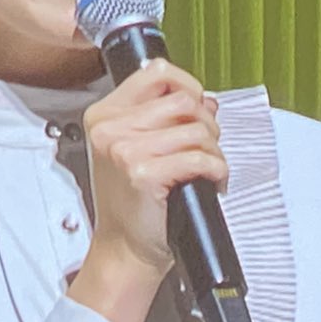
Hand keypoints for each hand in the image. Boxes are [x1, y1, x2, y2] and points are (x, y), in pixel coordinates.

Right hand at [65, 57, 225, 321]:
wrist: (126, 249)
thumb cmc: (132, 204)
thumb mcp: (135, 148)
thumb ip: (163, 117)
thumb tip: (203, 100)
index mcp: (104, 115)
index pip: (156, 72)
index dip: (188, 85)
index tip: (196, 103)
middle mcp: (110, 129)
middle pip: (183, 100)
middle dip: (206, 123)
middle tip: (203, 146)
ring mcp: (124, 150)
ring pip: (196, 128)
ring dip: (213, 150)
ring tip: (205, 167)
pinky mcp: (143, 173)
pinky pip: (199, 156)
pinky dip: (215, 168)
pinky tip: (209, 180)